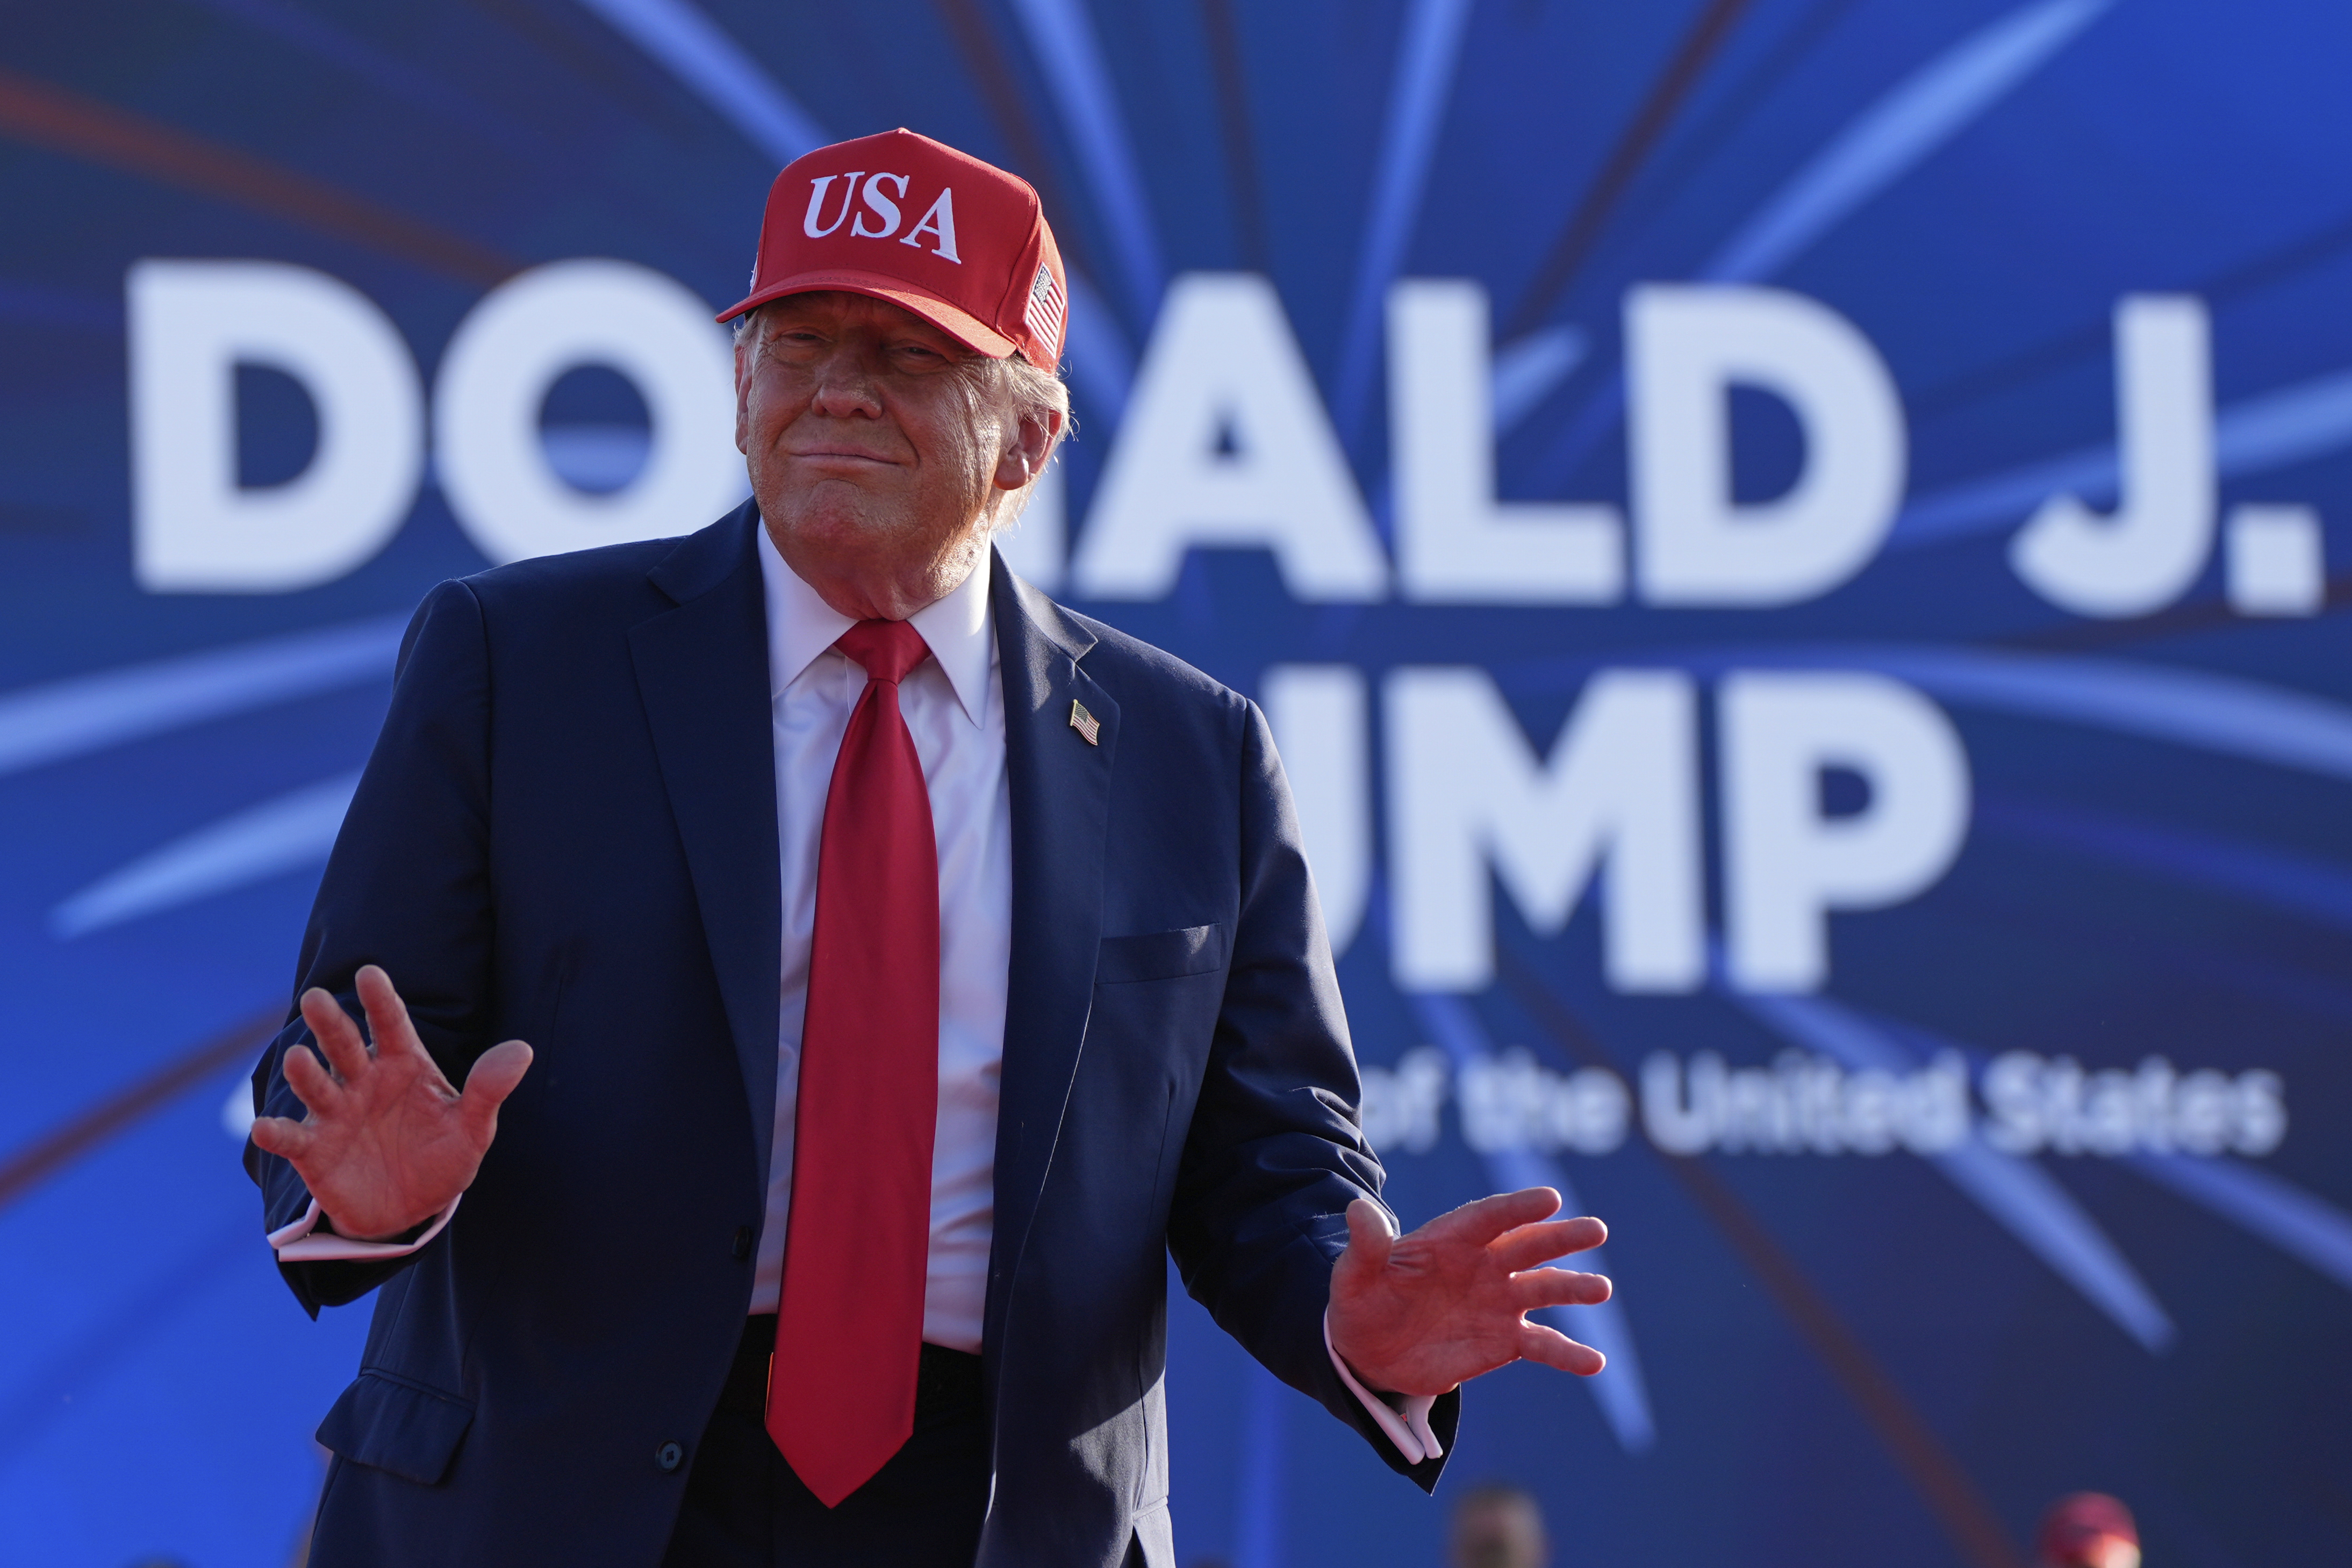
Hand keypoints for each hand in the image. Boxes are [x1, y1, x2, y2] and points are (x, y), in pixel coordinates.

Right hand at [249, 965, 531, 1242]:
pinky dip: (276, 1132)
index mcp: (403, 1065)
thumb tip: (522, 1050)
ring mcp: (336, 1113)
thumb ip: (489, 1089)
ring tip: (299, 1058)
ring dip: (304, 1072)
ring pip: (315, 1084)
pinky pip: (292, 1137)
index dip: (380, 1000)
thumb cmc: (443, 1156)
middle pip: (344, 1045)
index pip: (391, 1025)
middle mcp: (364, 1080)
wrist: (413, 1208)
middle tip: (317, 998)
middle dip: (331, 1023)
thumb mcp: (474, 1127)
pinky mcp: (314, 1151)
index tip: (369, 973)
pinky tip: (265, 1128)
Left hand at [1326, 1188, 1610, 1397]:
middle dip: (1561, 1237)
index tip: (1550, 1199)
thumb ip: (1366, 1246)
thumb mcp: (1354, 1275)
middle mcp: (1483, 1265)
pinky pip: (1543, 1344)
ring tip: (1600, 1289)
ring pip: (1544, 1289)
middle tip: (1595, 1230)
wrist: (1369, 1352)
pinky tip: (1595, 1363)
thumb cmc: (1362, 1302)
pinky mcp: (1505, 1341)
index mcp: (1451, 1239)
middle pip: (1528, 1245)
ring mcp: (1499, 1302)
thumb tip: (1358, 1210)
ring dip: (1573, 1288)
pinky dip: (1569, 1354)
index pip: (1490, 1217)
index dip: (1519, 1208)